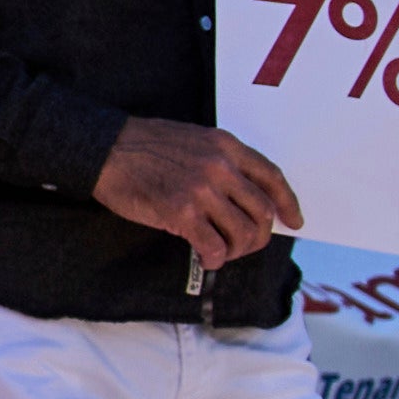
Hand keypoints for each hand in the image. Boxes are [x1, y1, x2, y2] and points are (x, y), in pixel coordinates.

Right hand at [93, 117, 300, 259]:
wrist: (105, 149)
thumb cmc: (144, 145)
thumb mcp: (195, 139)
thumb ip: (222, 161)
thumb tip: (243, 195)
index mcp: (226, 147)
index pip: (272, 178)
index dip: (288, 204)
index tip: (293, 221)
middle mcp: (220, 167)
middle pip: (262, 211)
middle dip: (260, 235)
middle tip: (247, 245)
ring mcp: (201, 191)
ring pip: (242, 233)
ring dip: (237, 250)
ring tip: (222, 252)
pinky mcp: (180, 213)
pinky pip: (213, 246)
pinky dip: (214, 258)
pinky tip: (205, 258)